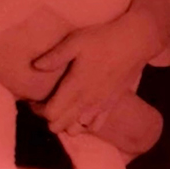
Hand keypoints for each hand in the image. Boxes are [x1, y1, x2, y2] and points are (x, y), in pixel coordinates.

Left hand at [28, 10, 161, 134]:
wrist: (135, 42)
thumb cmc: (103, 39)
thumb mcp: (76, 41)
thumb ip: (55, 56)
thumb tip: (35, 66)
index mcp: (75, 87)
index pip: (50, 113)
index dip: (38, 109)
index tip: (33, 99)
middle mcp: (86, 102)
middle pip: (60, 126)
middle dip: (48, 118)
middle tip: (45, 103)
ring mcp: (100, 106)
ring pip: (76, 130)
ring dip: (65, 122)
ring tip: (63, 107)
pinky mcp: (111, 105)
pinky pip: (94, 126)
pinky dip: (84, 123)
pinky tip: (81, 111)